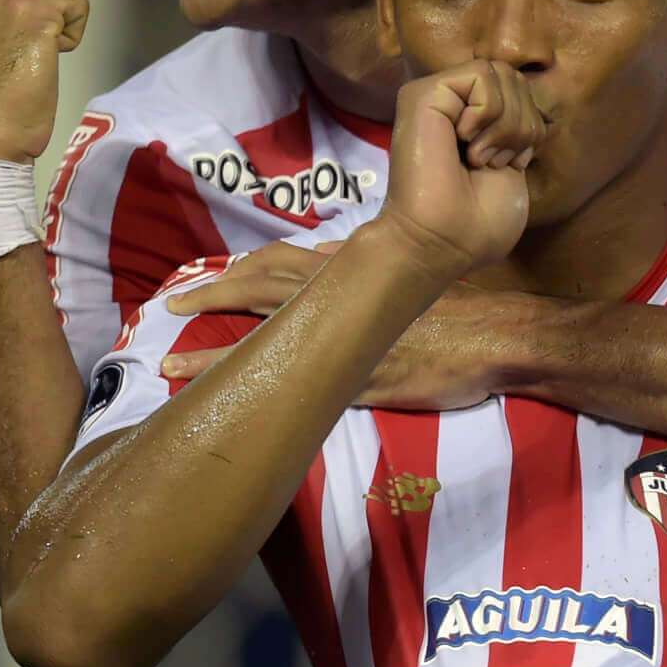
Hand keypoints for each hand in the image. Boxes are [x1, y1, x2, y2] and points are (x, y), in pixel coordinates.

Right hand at [0, 0, 88, 161]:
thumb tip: (24, 14)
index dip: (17, 28)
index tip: (0, 58)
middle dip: (38, 25)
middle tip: (17, 64)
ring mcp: (4, 0)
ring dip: (56, 30)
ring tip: (31, 63)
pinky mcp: (36, 15)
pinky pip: (78, 7)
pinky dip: (74, 36)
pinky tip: (48, 61)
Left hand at [166, 261, 540, 410]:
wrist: (498, 338)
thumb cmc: (467, 310)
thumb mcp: (413, 281)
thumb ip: (372, 273)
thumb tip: (334, 259)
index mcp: (352, 277)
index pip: (284, 265)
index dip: (244, 270)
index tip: (211, 276)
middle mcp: (339, 305)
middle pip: (260, 293)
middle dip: (213, 297)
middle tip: (172, 308)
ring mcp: (345, 347)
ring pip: (265, 340)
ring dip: (212, 349)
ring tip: (168, 364)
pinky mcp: (355, 385)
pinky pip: (292, 390)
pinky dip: (253, 394)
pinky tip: (221, 406)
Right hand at [364, 63, 540, 280]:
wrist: (444, 241)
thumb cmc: (477, 222)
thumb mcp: (513, 166)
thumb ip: (517, 126)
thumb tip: (527, 101)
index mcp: (470, 119)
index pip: (519, 90)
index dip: (530, 126)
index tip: (511, 164)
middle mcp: (451, 103)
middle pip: (513, 76)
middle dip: (522, 123)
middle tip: (495, 162)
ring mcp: (435, 96)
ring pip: (500, 72)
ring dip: (507, 123)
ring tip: (480, 158)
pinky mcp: (424, 93)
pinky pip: (481, 75)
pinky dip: (490, 113)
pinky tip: (467, 144)